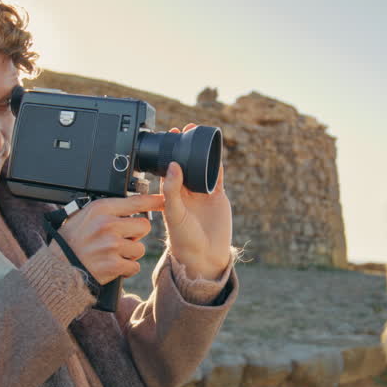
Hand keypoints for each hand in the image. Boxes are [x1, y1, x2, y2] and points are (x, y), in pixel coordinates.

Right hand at [58, 193, 163, 284]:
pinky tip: (112, 266)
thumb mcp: (83, 216)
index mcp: (100, 209)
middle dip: (136, 234)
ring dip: (130, 253)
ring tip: (112, 254)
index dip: (152, 201)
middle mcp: (107, 225)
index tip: (163, 200)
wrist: (59, 267)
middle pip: (144, 226)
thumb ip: (106, 210)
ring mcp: (112, 246)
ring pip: (140, 248)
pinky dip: (126, 269)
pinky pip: (134, 266)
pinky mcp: (114, 265)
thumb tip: (130, 204)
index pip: (134, 201)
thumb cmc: (70, 241)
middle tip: (120, 239)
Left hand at [161, 124, 233, 279]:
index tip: (169, 137)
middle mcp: (185, 192)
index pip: (168, 169)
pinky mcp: (217, 196)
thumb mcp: (174, 214)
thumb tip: (173, 165)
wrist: (206, 256)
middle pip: (184, 163)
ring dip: (199, 151)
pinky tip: (215, 150)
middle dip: (183, 147)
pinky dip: (216, 162)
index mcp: (170, 195)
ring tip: (198, 134)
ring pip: (201, 166)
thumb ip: (172, 190)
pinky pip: (217, 175)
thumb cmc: (184, 240)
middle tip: (183, 130)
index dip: (168, 153)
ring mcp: (202, 193)